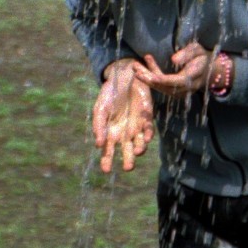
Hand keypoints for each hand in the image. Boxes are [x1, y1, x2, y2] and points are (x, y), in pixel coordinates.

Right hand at [92, 58, 153, 172]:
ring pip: (140, 143)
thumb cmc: (109, 94)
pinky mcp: (147, 117)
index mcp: (110, 132)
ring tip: (137, 152)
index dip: (107, 161)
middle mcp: (124, 132)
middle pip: (127, 151)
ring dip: (140, 149)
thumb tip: (99, 145)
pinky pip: (149, 129)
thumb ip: (99, 126)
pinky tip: (146, 138)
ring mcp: (137, 126)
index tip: (106, 170)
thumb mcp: (100, 109)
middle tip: (128, 168)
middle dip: (128, 160)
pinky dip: (148, 135)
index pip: (108, 151)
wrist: (124, 77)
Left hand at [132, 42, 213, 97]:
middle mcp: (187, 87)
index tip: (148, 75)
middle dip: (149, 79)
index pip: (176, 81)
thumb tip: (173, 59)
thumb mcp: (197, 50)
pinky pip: (161, 86)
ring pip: (161, 87)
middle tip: (136, 69)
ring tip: (135, 66)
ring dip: (147, 77)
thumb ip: (187, 53)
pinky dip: (152, 77)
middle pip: (165, 86)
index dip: (162, 80)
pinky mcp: (175, 92)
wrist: (209, 70)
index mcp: (194, 77)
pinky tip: (144, 66)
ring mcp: (181, 92)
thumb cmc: (202, 57)